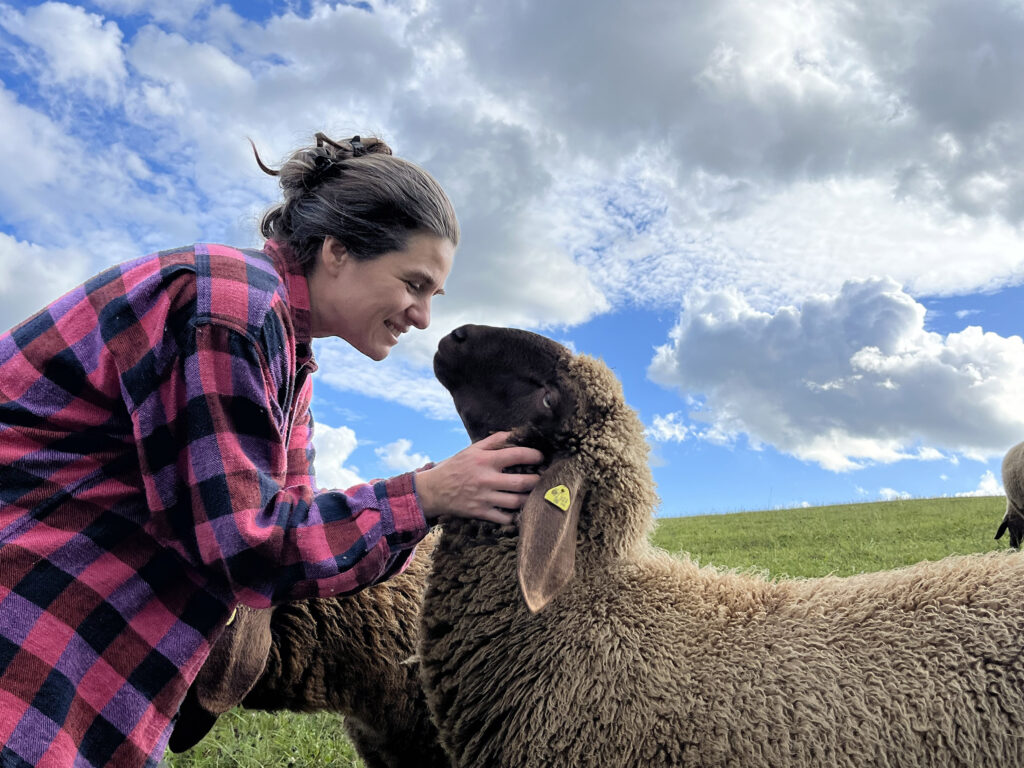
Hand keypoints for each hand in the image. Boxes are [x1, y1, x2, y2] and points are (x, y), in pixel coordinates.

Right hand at [415, 431, 544, 524]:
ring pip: (516, 501)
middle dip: (537, 480)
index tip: (541, 457)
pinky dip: (514, 517)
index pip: (516, 455)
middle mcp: (486, 479)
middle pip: (521, 482)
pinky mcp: (480, 513)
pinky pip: (504, 518)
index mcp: (484, 460)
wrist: (433, 490)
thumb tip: (514, 433)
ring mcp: (484, 498)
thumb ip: (493, 441)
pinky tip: (520, 511)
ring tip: (534, 494)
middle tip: (544, 478)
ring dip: (529, 498)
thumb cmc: (455, 467)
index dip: (533, 455)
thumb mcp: (471, 450)